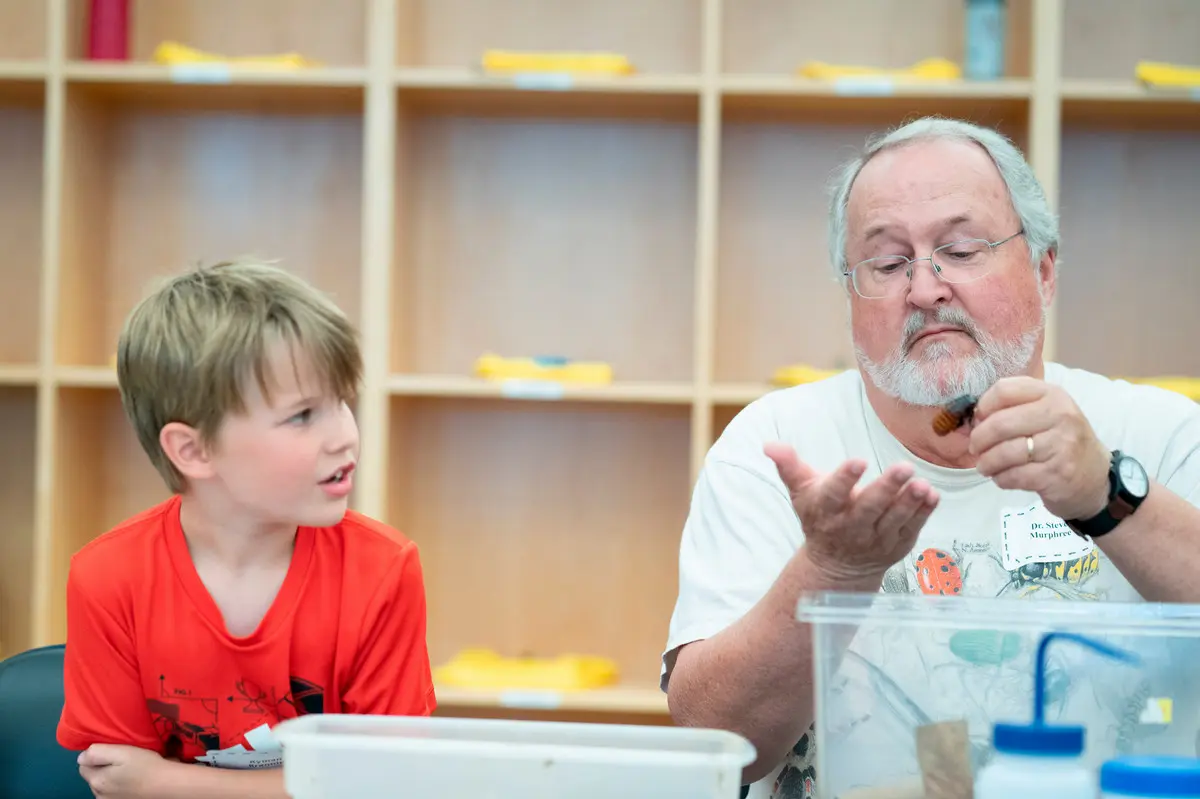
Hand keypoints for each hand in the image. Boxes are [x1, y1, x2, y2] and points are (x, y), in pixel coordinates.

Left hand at [78, 744, 173, 798]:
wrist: (167, 785)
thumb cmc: (146, 766)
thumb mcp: (122, 752)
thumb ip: (98, 752)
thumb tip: (82, 756)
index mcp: (97, 780)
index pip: (82, 765)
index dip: (96, 756)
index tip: (113, 751)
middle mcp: (98, 794)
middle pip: (93, 776)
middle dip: (102, 767)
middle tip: (123, 760)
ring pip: (102, 785)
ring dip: (110, 778)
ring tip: (129, 771)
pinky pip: (112, 793)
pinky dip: (119, 787)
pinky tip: (133, 782)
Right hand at [764, 443, 938, 580]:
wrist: (837, 565)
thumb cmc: (819, 517)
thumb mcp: (800, 492)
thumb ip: (789, 466)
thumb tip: (769, 444)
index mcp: (825, 510)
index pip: (834, 494)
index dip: (845, 478)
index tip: (858, 461)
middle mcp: (850, 528)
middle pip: (869, 507)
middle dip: (887, 488)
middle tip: (904, 467)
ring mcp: (875, 539)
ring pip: (894, 519)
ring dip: (909, 502)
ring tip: (922, 484)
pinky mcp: (896, 545)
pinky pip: (912, 528)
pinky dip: (923, 514)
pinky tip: (932, 495)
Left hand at [970, 376, 1110, 519]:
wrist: (1094, 478)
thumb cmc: (1060, 442)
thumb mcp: (1046, 413)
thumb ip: (1015, 407)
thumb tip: (976, 416)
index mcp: (1053, 395)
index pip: (1005, 389)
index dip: (984, 406)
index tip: (979, 419)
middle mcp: (1061, 416)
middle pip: (1000, 423)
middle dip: (979, 439)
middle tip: (975, 448)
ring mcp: (1061, 446)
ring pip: (1004, 452)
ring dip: (986, 462)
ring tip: (985, 466)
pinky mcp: (1057, 474)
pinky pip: (1013, 476)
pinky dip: (1000, 478)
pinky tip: (1002, 477)